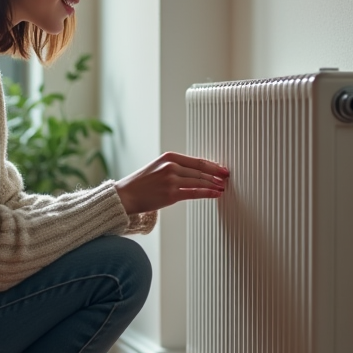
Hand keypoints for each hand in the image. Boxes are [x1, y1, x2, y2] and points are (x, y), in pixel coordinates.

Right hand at [114, 152, 229, 214]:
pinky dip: (208, 193)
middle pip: (201, 170)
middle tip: (226, 177)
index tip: (222, 168)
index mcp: (169, 156)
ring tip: (222, 187)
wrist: (126, 195)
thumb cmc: (140, 183)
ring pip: (200, 181)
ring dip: (214, 184)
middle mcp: (171, 166)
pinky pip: (194, 193)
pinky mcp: (171, 194)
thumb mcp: (157, 167)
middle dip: (216, 175)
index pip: (197, 160)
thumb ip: (175, 167)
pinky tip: (215, 194)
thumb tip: (196, 172)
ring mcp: (172, 180)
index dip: (212, 165)